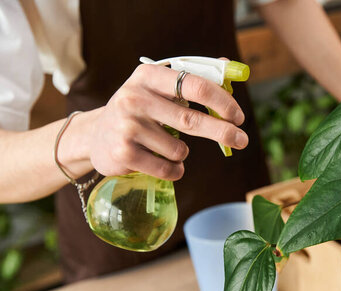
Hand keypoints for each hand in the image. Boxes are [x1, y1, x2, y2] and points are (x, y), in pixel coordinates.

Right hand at [85, 64, 247, 179]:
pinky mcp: (123, 153)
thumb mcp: (160, 89)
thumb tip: (228, 67)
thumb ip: (193, 79)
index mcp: (148, 76)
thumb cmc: (140, 111)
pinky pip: (168, 168)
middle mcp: (134, 97)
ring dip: (182, 154)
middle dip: (223, 132)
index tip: (238, 116)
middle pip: (191, 120)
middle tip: (242, 141)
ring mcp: (126, 126)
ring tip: (165, 148)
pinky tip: (160, 162)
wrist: (95, 137)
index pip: (195, 85)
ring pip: (180, 150)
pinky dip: (174, 169)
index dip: (222, 102)